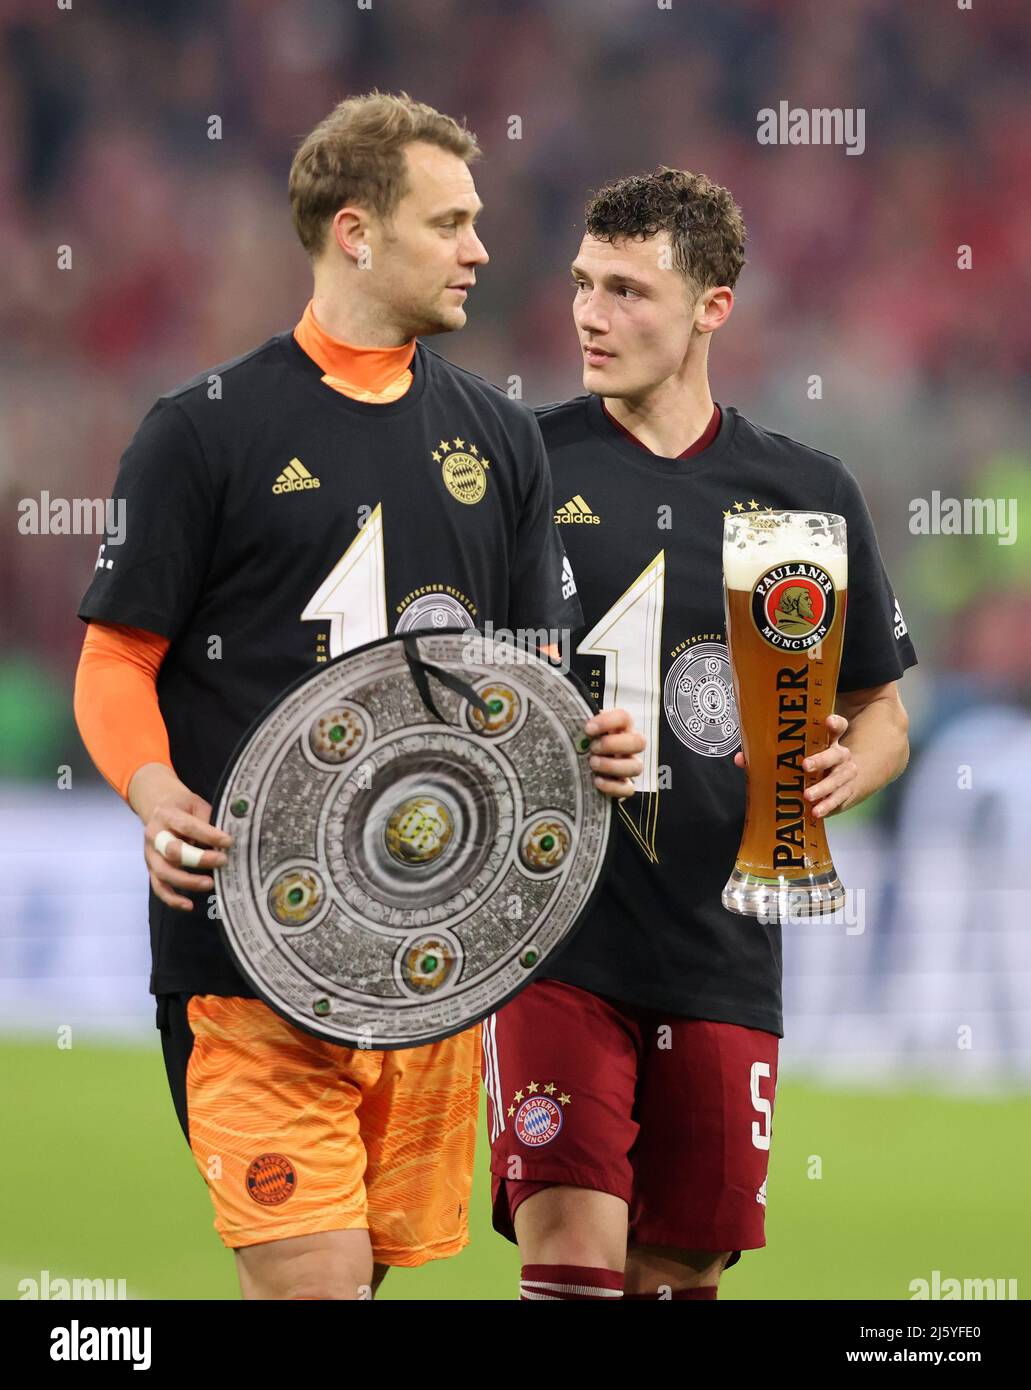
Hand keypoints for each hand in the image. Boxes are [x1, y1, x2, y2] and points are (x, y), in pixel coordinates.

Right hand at [128, 763, 233, 910]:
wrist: (158, 806)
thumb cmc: (183, 807)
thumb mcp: (197, 804)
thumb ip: (209, 820)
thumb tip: (228, 841)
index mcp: (167, 815)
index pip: (187, 826)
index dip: (208, 835)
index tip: (228, 842)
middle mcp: (155, 835)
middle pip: (173, 851)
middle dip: (198, 859)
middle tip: (222, 861)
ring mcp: (150, 854)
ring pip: (163, 872)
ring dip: (186, 881)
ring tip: (209, 884)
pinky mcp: (151, 868)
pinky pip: (158, 886)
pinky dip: (172, 899)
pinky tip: (188, 905)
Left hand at [585, 708, 644, 800]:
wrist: (576, 765)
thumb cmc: (581, 743)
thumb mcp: (579, 730)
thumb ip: (577, 722)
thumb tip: (569, 716)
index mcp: (620, 727)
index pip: (624, 718)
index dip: (608, 722)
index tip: (588, 729)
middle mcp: (629, 746)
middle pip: (638, 742)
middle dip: (614, 745)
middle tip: (593, 747)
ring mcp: (629, 766)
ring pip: (636, 767)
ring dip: (613, 765)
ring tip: (592, 763)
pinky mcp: (624, 786)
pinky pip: (628, 789)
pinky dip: (612, 786)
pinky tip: (597, 781)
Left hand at [733, 713, 856, 819]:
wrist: (845, 783)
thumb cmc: (814, 766)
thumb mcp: (796, 757)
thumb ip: (768, 756)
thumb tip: (741, 759)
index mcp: (828, 741)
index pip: (837, 727)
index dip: (835, 723)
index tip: (827, 721)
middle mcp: (840, 755)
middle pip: (836, 754)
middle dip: (821, 759)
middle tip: (805, 766)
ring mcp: (845, 774)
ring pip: (837, 779)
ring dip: (822, 788)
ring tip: (807, 795)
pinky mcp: (847, 792)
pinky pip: (838, 799)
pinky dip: (827, 806)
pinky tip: (816, 811)